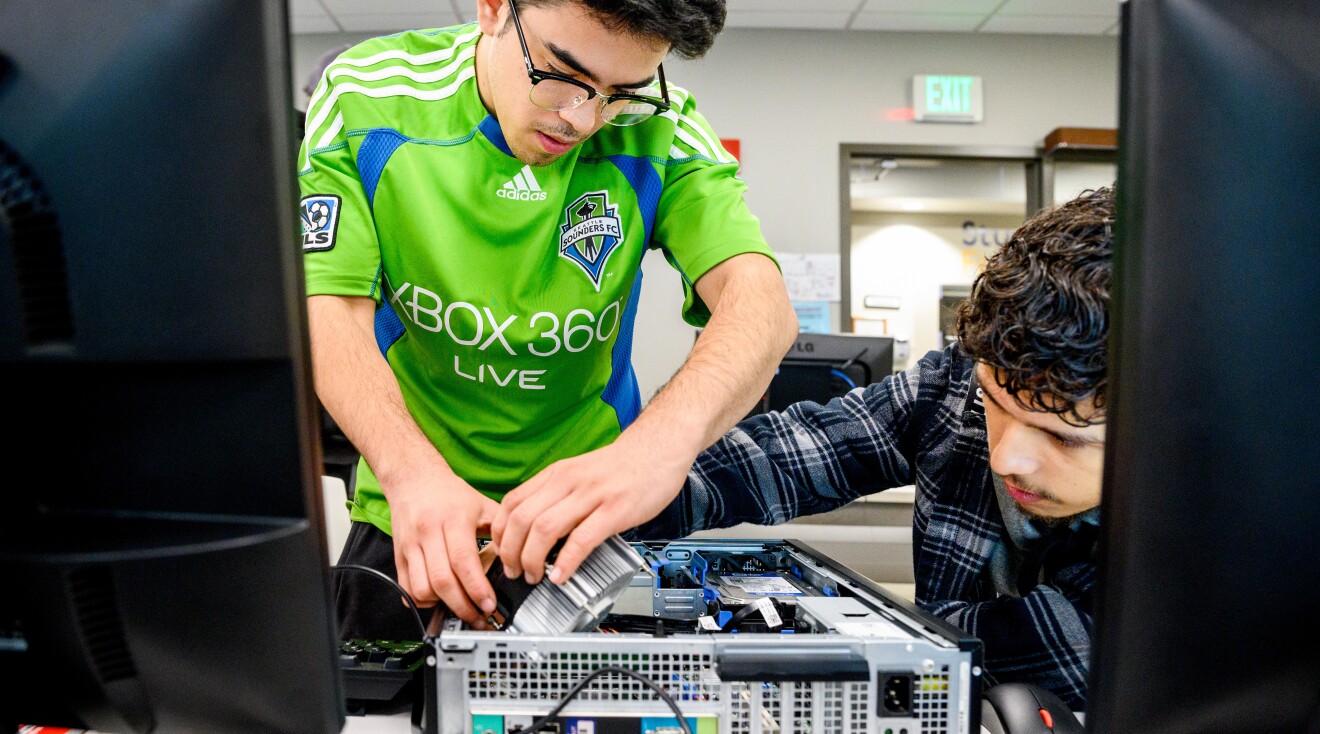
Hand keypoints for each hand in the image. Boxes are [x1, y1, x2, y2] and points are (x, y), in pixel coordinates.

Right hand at [387, 476, 500, 626]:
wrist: (414, 479)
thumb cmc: (450, 494)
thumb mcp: (482, 505)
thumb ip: (500, 532)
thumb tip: (515, 561)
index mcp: (453, 519)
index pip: (463, 561)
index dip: (477, 588)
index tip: (489, 604)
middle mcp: (428, 532)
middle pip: (442, 581)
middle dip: (462, 606)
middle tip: (478, 616)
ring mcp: (410, 545)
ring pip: (422, 588)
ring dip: (442, 605)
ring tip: (459, 607)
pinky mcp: (398, 555)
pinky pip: (407, 588)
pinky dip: (422, 600)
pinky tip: (438, 599)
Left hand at [491, 435, 690, 584]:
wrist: (658, 448)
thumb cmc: (622, 467)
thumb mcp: (578, 473)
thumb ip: (557, 496)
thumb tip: (534, 530)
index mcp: (556, 474)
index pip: (511, 503)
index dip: (499, 534)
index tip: (501, 554)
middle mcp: (568, 482)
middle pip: (521, 519)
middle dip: (510, 552)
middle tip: (513, 572)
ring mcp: (591, 495)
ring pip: (544, 528)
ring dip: (532, 560)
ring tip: (534, 577)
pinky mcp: (615, 510)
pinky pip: (582, 539)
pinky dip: (566, 562)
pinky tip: (561, 575)